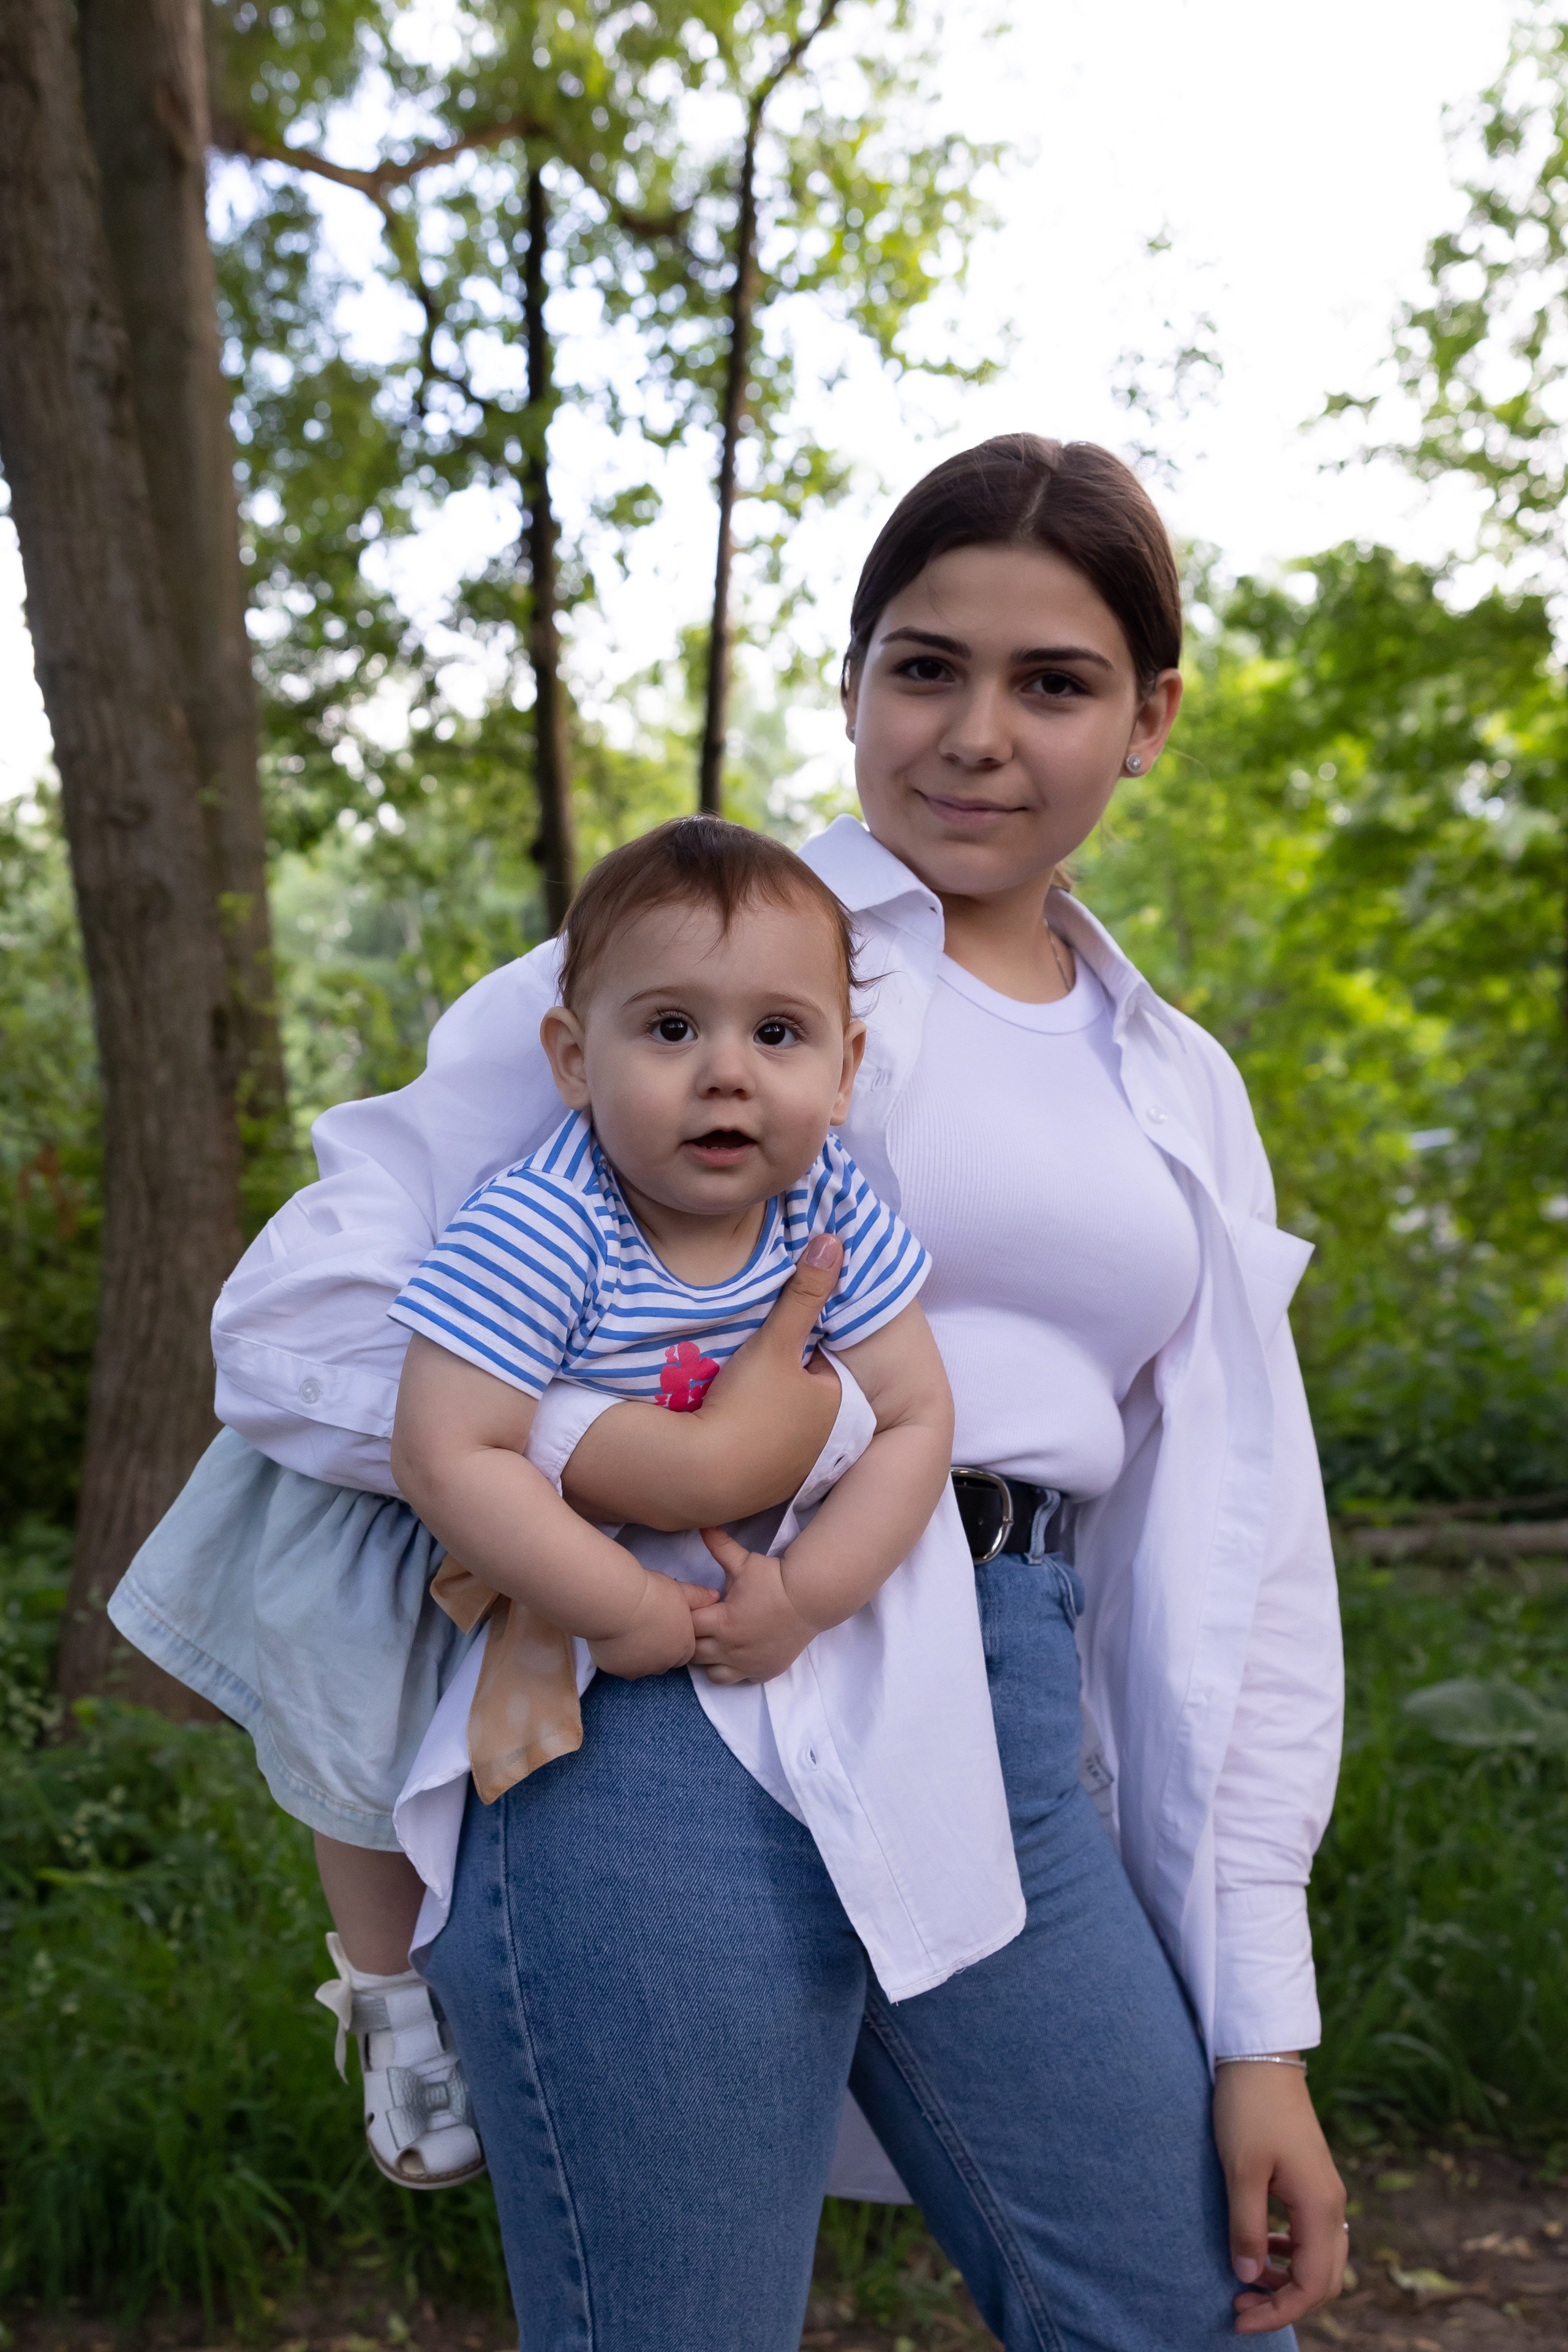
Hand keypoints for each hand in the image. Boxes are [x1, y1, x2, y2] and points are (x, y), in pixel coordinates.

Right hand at [559, 1234, 843, 1528]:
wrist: (700, 1473)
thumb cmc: (745, 1404)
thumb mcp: (775, 1340)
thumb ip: (804, 1292)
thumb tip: (834, 1240)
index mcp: (834, 1405)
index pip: (819, 1365)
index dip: (793, 1352)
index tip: (766, 1348)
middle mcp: (822, 1444)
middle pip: (801, 1397)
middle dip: (781, 1384)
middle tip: (744, 1374)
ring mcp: (792, 1473)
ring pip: (781, 1429)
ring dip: (762, 1416)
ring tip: (728, 1399)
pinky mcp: (761, 1493)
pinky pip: (759, 1457)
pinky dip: (746, 1445)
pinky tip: (722, 1433)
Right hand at [588, 1570, 714, 1679]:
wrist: (617, 1603)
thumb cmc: (652, 1595)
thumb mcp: (680, 1591)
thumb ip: (698, 1597)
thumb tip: (714, 1596)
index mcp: (683, 1648)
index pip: (684, 1651)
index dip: (674, 1637)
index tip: (664, 1623)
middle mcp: (662, 1665)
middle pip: (662, 1660)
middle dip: (656, 1647)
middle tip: (645, 1624)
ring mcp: (637, 1670)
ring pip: (639, 1665)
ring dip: (636, 1652)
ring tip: (627, 1628)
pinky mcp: (615, 1670)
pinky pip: (617, 1664)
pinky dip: (616, 1653)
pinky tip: (612, 1633)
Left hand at [688, 1527, 819, 1684]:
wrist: (811, 1597)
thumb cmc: (775, 1579)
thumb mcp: (744, 1562)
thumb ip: (719, 1546)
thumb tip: (701, 1524)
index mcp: (722, 1622)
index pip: (687, 1627)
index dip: (687, 1618)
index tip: (695, 1608)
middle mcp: (731, 1648)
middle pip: (693, 1654)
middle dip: (692, 1640)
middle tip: (701, 1626)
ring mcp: (747, 1664)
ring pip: (711, 1673)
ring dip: (708, 1660)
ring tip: (715, 1644)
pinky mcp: (763, 1672)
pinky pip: (737, 1680)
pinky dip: (732, 1670)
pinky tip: (736, 1654)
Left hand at [1213, 2061, 1346, 2332]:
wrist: (1262, 2058)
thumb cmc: (1249, 2109)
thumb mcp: (1241, 2171)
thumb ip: (1247, 2229)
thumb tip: (1248, 2278)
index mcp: (1320, 2208)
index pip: (1311, 2285)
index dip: (1278, 2312)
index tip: (1239, 2318)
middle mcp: (1332, 2206)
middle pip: (1322, 2280)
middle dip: (1284, 2303)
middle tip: (1240, 2308)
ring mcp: (1325, 2193)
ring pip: (1318, 2259)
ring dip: (1286, 2280)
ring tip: (1245, 2283)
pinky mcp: (1311, 2182)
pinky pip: (1309, 2235)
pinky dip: (1287, 2254)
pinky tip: (1259, 2249)